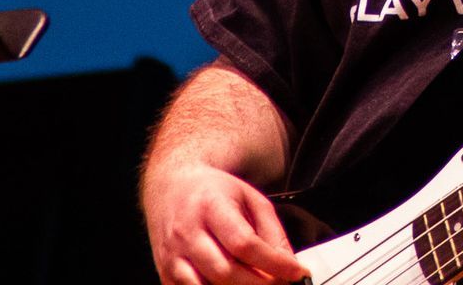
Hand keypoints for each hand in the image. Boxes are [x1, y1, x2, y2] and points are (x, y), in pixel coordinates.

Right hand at [143, 161, 303, 284]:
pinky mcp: (165, 274)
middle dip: (259, 284)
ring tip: (259, 284)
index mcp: (211, 207)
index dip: (273, 263)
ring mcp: (172, 257)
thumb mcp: (250, 199)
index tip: (297, 272)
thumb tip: (289, 265)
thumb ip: (271, 232)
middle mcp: (187, 233)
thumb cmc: (214, 193)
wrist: (170, 188)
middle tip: (281, 284)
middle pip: (225, 272)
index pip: (244, 243)